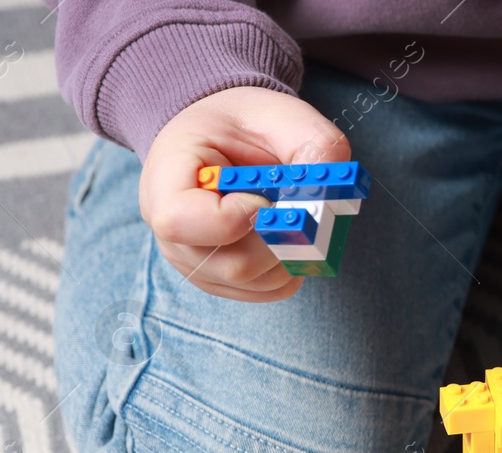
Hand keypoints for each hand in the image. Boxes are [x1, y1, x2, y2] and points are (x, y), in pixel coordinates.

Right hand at [140, 86, 349, 301]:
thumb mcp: (281, 114)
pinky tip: (288, 232)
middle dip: (280, 237)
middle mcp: (172, 233)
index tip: (263, 196)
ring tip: (289, 210)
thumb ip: (314, 144)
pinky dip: (293, 265)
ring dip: (291, 251)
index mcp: (165, 180)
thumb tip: (336, 188)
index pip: (181, 222)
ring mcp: (196, 263)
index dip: (234, 218)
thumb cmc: (245, 123)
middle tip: (294, 202)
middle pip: (232, 264)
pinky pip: (269, 290)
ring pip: (256, 282)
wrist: (226, 136)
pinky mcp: (223, 281)